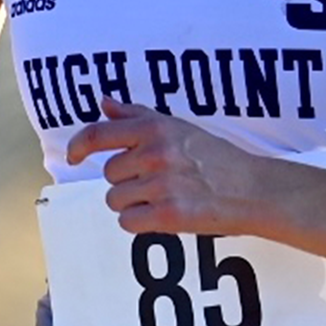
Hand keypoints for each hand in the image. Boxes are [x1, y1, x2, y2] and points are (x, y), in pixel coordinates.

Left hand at [65, 98, 272, 235]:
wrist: (253, 189)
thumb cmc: (215, 157)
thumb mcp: (177, 127)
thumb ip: (136, 115)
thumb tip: (104, 103)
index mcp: (155, 128)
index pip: (98, 134)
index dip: (78, 146)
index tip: (72, 156)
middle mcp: (154, 153)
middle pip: (108, 174)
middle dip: (126, 180)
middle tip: (158, 180)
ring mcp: (160, 184)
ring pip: (115, 200)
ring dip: (133, 203)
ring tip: (164, 196)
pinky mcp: (168, 214)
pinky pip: (127, 222)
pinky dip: (141, 222)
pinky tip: (163, 214)